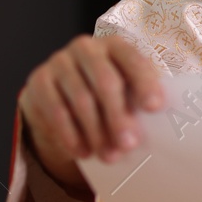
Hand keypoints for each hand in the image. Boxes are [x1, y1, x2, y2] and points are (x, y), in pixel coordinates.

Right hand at [18, 35, 164, 191]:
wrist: (61, 96)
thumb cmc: (106, 94)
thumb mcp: (127, 92)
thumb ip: (140, 102)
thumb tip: (163, 130)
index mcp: (115, 46)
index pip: (133, 60)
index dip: (145, 83)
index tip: (155, 108)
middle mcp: (86, 48)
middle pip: (105, 82)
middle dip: (119, 117)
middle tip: (129, 145)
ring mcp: (59, 61)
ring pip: (81, 100)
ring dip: (96, 133)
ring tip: (109, 156)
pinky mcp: (39, 80)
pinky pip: (56, 110)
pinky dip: (71, 135)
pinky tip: (83, 152)